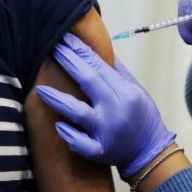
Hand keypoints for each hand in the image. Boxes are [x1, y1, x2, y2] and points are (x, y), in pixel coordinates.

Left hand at [36, 33, 176, 177]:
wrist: (150, 152)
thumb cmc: (142, 117)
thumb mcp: (136, 90)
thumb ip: (116, 71)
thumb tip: (97, 48)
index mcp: (126, 92)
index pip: (99, 66)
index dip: (80, 51)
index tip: (65, 39)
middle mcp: (116, 110)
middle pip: (88, 81)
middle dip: (68, 62)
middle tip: (50, 47)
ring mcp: (107, 132)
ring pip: (79, 112)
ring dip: (58, 99)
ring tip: (40, 89)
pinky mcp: (101, 151)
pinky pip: (81, 143)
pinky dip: (69, 135)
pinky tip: (58, 125)